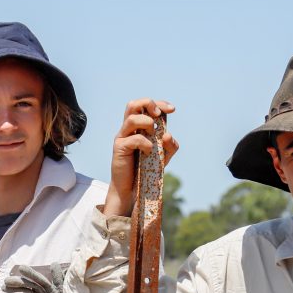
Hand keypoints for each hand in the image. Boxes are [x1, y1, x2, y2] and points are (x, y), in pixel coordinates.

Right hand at [103, 99, 177, 216]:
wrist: (131, 189)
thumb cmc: (145, 170)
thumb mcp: (163, 157)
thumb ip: (170, 146)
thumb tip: (167, 135)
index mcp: (138, 127)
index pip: (145, 106)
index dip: (159, 104)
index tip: (172, 109)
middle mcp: (128, 129)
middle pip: (133, 104)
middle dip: (148, 104)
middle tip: (158, 116)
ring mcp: (122, 137)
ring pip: (132, 118)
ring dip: (147, 123)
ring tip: (153, 136)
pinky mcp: (119, 148)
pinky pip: (133, 138)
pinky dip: (145, 143)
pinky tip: (149, 152)